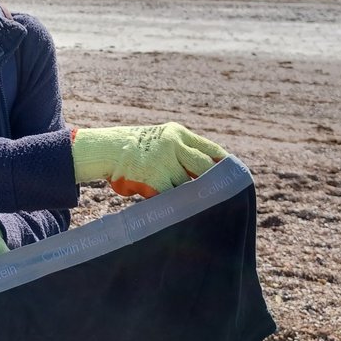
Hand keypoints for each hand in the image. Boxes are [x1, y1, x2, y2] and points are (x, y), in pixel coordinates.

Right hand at [71, 122, 226, 197]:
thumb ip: (184, 150)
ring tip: (194, 204)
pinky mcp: (153, 180)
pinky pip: (170, 196)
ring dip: (188, 195)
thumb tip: (211, 172)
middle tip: (222, 195)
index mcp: (178, 133)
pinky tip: (174, 206)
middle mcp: (173, 145)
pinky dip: (173, 203)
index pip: (209, 149)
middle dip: (212, 182)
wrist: (107, 150)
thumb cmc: (137, 149)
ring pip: (186, 185)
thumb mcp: (162, 139)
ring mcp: (163, 163)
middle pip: (204, 167)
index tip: (233, 176)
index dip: (223, 164)